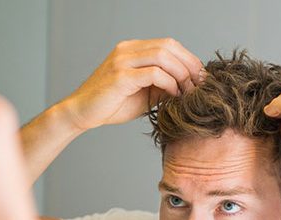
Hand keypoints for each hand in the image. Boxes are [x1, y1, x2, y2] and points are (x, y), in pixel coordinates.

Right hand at [58, 38, 203, 132]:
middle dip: (189, 63)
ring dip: (181, 73)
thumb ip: (162, 85)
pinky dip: (169, 83)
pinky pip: (153, 74)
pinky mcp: (120, 76)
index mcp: (131, 49)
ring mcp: (122, 61)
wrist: (81, 113)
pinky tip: (173, 95)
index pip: (168, 44)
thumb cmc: (110, 105)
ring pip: (163, 56)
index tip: (199, 78)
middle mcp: (127, 50)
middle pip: (169, 45)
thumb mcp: (143, 94)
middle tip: (200, 83)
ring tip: (188, 91)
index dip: (188, 58)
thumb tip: (188, 85)